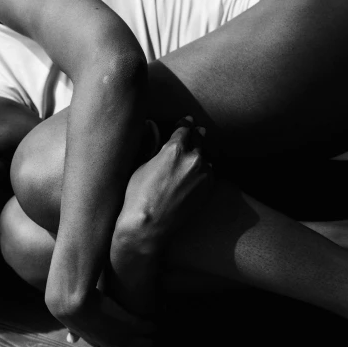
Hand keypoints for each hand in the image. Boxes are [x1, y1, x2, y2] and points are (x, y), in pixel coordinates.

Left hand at [62, 288, 155, 346]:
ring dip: (147, 338)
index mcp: (99, 341)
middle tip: (148, 343)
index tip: (129, 344)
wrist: (74, 304)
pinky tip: (155, 324)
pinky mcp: (129, 323)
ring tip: (154, 334)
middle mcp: (111, 342)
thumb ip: (74, 332)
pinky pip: (144, 327)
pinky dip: (150, 326)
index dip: (123, 345)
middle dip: (139, 345)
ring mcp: (121, 334)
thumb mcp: (73, 324)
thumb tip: (71, 340)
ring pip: (140, 340)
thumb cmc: (71, 309)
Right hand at [117, 117, 212, 240]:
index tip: (187, 120)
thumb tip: (152, 127)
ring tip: (197, 153)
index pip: (184, 128)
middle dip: (196, 134)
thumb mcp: (141, 165)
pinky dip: (204, 170)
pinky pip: (209, 173)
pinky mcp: (208, 190)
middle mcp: (193, 158)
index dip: (185, 123)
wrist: (149, 226)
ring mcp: (203, 174)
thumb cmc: (138, 196)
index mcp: (174, 148)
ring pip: (205, 157)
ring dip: (201, 154)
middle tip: (197, 130)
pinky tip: (199, 171)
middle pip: (199, 139)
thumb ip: (152, 145)